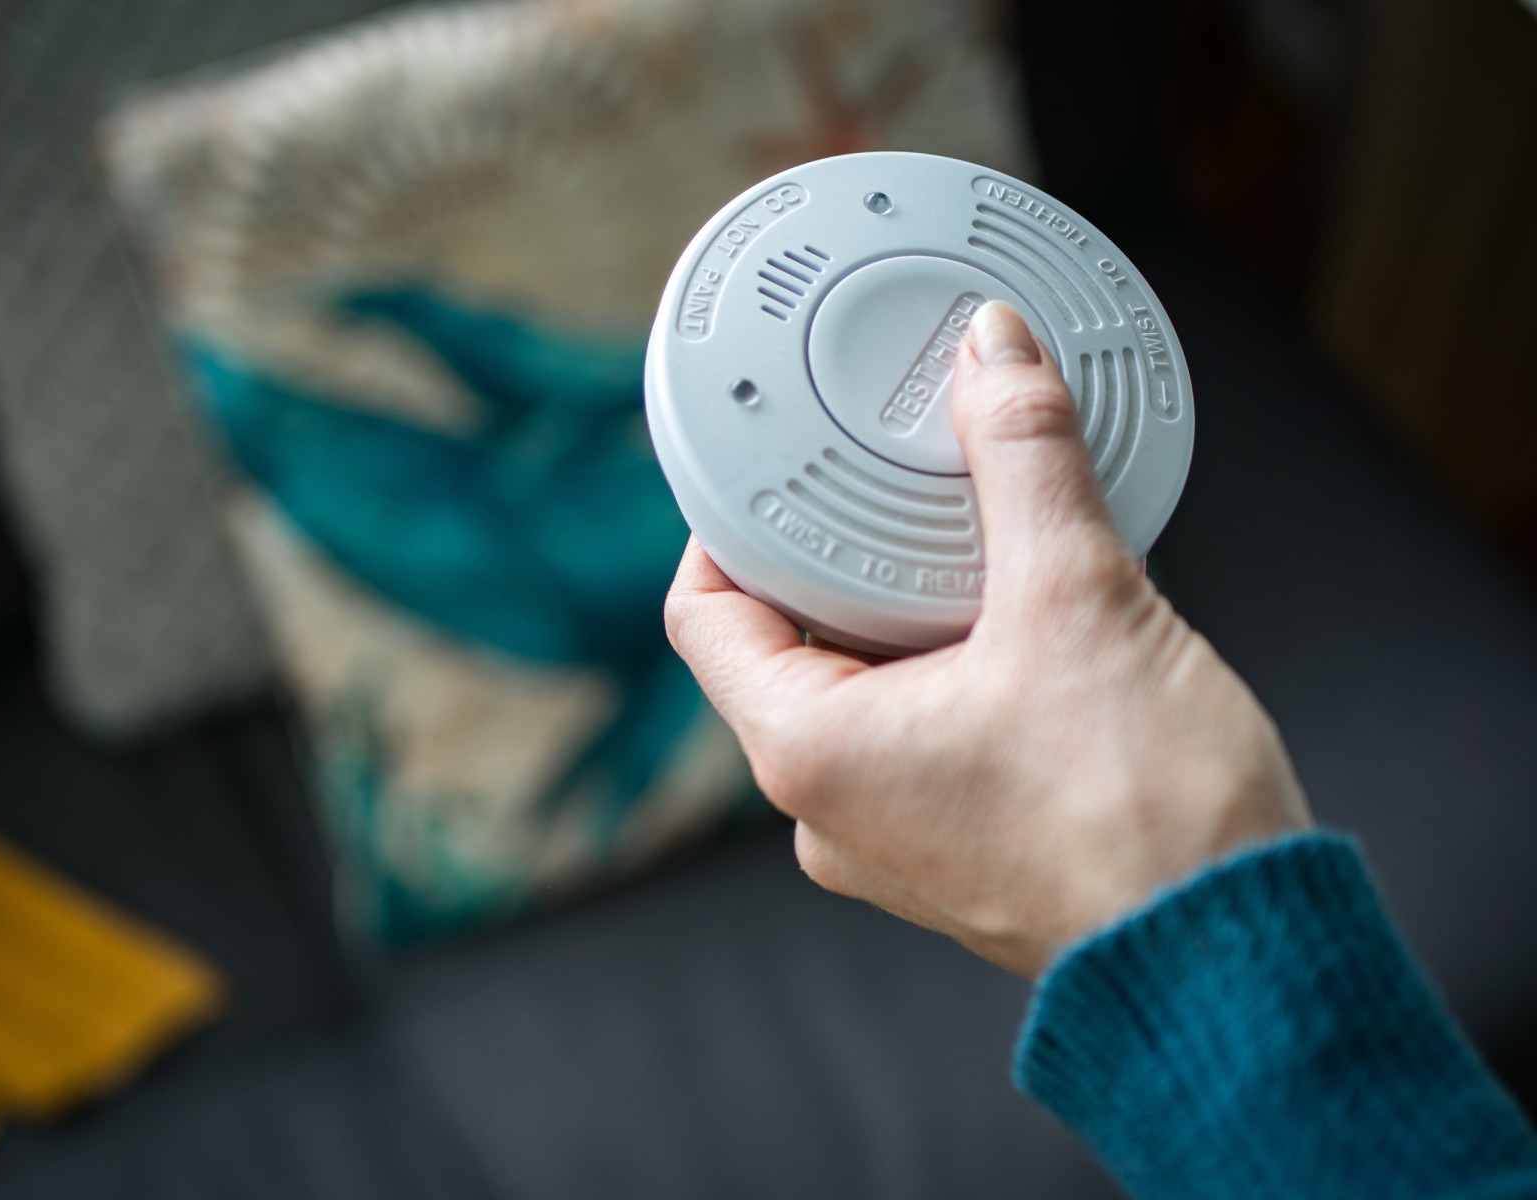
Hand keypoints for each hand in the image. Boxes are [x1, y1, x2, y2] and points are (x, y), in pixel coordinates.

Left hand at [664, 301, 1311, 977]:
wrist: (1234, 962)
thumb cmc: (1146, 818)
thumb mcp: (1078, 601)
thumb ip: (1026, 460)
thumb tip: (992, 352)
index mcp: (807, 752)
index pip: (701, 611)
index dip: (725, 521)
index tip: (773, 461)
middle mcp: (828, 810)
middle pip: (782, 643)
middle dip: (835, 555)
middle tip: (892, 473)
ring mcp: (890, 840)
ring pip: (859, 688)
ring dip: (904, 609)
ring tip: (967, 536)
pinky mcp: (956, 850)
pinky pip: (918, 734)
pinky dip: (950, 666)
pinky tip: (1017, 619)